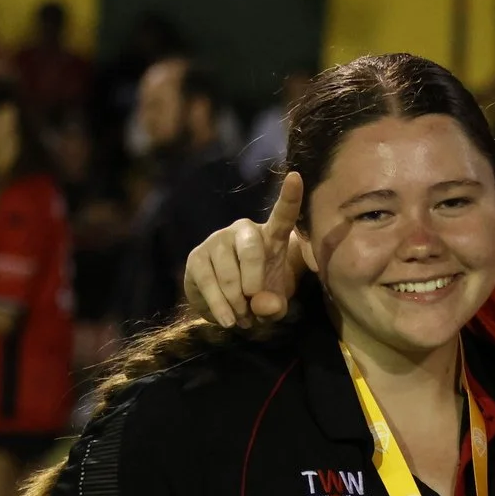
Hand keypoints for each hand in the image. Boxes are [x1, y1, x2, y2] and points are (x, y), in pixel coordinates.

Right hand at [183, 172, 305, 327]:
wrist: (226, 303)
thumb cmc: (260, 295)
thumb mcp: (275, 304)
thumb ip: (276, 305)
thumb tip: (263, 305)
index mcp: (272, 237)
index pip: (283, 216)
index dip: (290, 198)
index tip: (296, 176)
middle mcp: (244, 231)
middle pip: (251, 248)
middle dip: (255, 281)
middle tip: (255, 303)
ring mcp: (218, 241)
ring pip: (229, 272)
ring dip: (237, 302)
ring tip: (244, 318)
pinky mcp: (197, 257)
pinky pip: (209, 283)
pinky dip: (220, 306)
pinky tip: (228, 319)